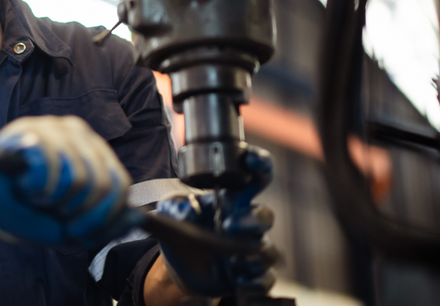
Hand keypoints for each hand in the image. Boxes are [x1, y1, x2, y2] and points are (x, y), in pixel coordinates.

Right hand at [0, 115, 137, 246]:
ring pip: (78, 177)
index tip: (79, 232)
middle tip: (54, 214)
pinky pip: (49, 169)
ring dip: (54, 201)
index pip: (119, 185)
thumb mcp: (69, 226)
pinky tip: (28, 189)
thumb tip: (137, 217)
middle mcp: (79, 133)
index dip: (104, 217)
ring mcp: (54, 128)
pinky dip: (38, 189)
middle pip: (102, 183)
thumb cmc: (27, 210)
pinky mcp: (29, 131)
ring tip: (38, 198)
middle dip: (78, 213)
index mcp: (94, 151)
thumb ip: (103, 224)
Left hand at [155, 146, 277, 297]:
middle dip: (254, 219)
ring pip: (269, 250)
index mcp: (231, 198)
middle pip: (266, 216)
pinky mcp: (249, 275)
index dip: (260, 163)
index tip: (250, 158)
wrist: (178, 264)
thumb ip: (174, 206)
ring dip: (255, 255)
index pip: (256, 176)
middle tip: (227, 225)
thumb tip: (186, 210)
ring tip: (234, 259)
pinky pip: (266, 279)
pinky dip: (256, 281)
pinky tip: (240, 280)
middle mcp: (245, 222)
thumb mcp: (170, 211)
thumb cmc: (182, 227)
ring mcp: (250, 250)